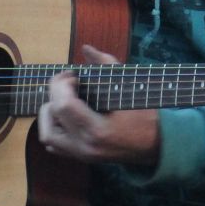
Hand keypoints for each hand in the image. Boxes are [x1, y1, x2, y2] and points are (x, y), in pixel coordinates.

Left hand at [34, 45, 159, 166]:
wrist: (157, 144)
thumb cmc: (145, 114)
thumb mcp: (127, 85)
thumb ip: (105, 63)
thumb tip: (85, 48)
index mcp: (98, 129)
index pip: (64, 105)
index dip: (63, 84)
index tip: (75, 75)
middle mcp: (85, 145)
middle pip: (52, 116)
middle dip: (54, 92)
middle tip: (69, 82)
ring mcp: (81, 154)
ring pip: (47, 134)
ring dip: (50, 111)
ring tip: (65, 98)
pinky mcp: (81, 157)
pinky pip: (55, 144)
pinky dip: (54, 126)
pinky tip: (67, 114)